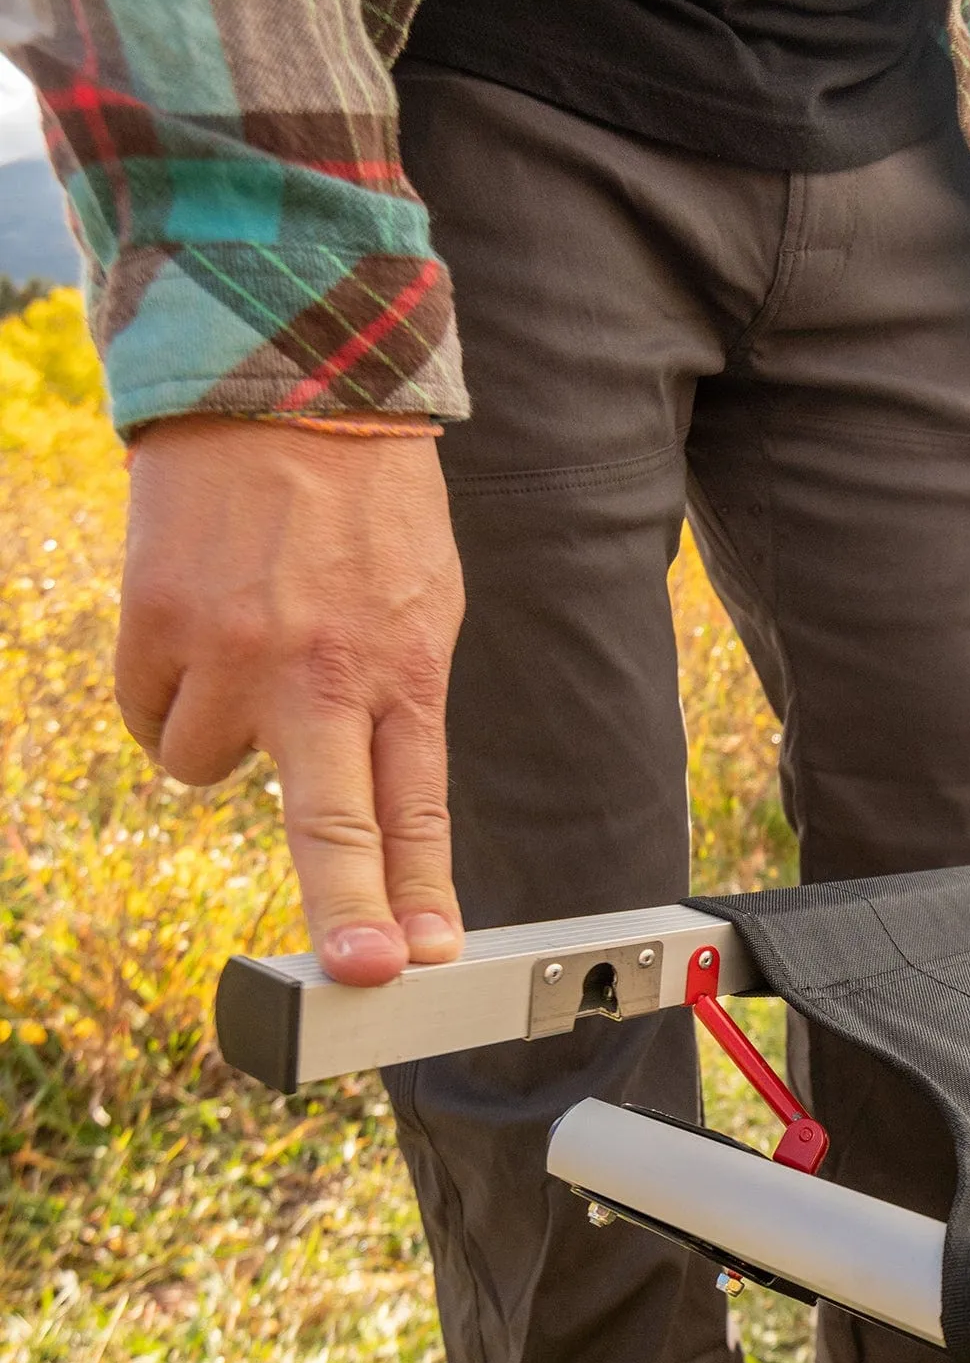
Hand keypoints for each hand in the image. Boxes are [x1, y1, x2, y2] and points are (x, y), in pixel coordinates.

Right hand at [118, 417, 465, 986]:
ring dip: (221, 737)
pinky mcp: (154, 626)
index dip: (419, 893)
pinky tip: (200, 635)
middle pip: (332, 829)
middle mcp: (320, 674)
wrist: (282, 384)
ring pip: (202, 769)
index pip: (414, 809)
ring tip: (248, 657)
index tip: (428, 959)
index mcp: (401, 671)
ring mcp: (231, 655)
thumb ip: (398, 704)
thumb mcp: (423, 608)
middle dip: (347, 911)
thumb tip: (379, 806)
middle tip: (358, 977)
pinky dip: (169, 695)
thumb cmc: (367, 508)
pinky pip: (149, 715)